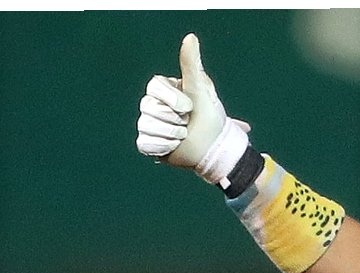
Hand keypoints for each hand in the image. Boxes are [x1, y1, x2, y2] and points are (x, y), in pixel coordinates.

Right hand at [136, 33, 249, 182]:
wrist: (214, 149)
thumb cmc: (210, 117)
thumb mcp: (201, 89)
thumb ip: (192, 64)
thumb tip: (190, 37)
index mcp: (162, 89)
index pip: (154, 87)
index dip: (173, 99)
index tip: (189, 107)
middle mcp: (151, 104)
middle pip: (149, 108)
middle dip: (175, 120)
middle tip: (188, 123)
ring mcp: (147, 124)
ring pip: (147, 127)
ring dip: (172, 135)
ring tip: (183, 136)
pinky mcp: (147, 143)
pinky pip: (145, 144)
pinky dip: (164, 147)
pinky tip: (174, 146)